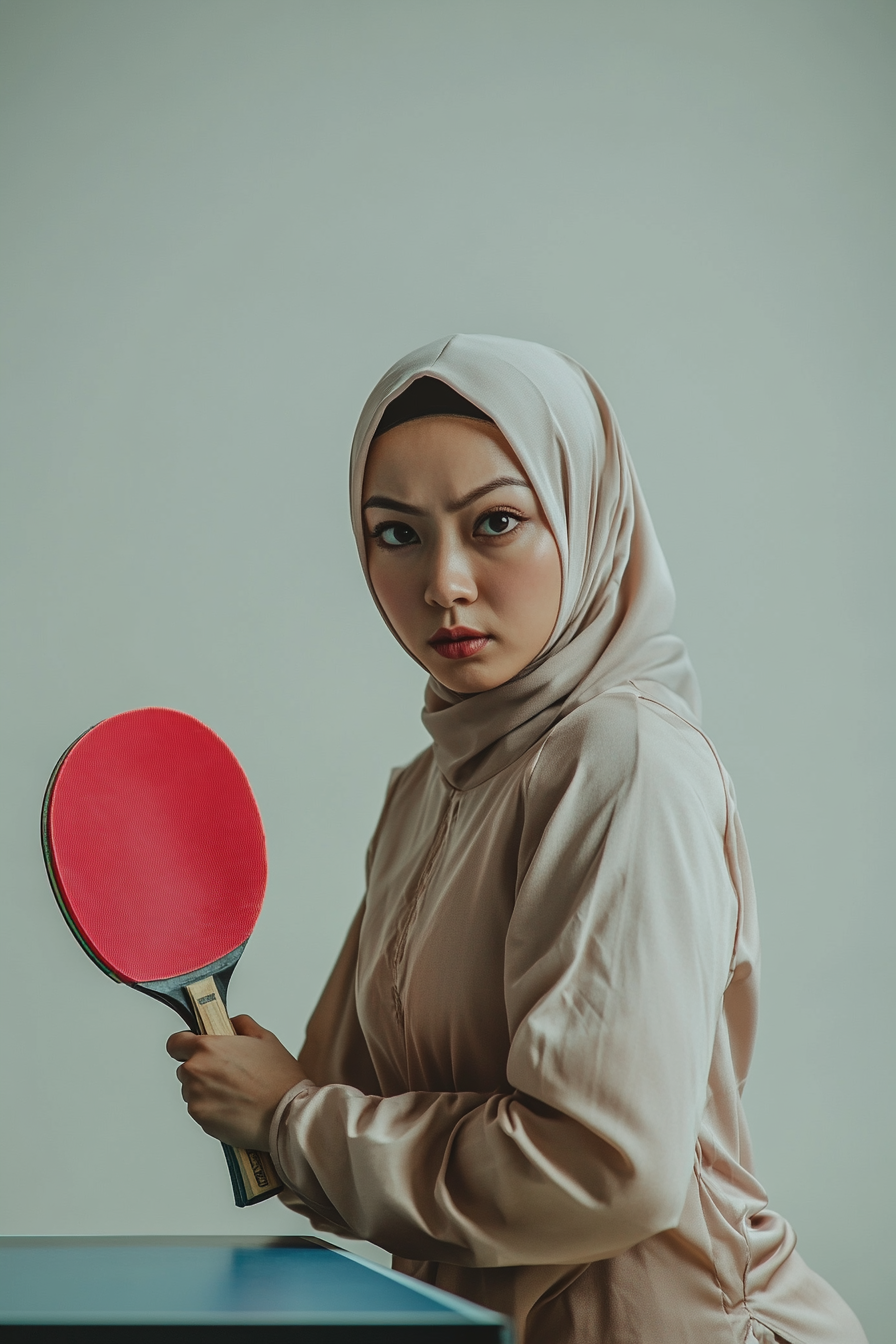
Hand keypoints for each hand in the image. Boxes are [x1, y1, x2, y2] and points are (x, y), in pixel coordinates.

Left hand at [166, 1015, 306, 1150]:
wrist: (286, 1114)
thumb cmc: (278, 1078)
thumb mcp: (264, 1038)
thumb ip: (241, 1024)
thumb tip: (230, 1024)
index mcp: (208, 1047)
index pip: (175, 1043)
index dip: (184, 1045)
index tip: (193, 1048)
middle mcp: (196, 1072)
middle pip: (185, 1068)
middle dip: (201, 1069)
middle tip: (227, 1074)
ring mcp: (196, 1098)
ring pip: (192, 1090)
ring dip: (205, 1090)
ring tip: (234, 1092)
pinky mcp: (201, 1119)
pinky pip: (200, 1110)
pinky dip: (212, 1108)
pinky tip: (234, 1106)